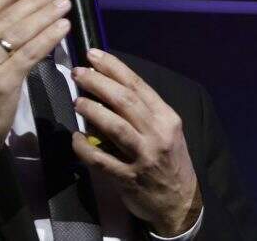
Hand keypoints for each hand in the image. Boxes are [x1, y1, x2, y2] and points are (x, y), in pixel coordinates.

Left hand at [71, 49, 200, 236]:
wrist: (180, 201)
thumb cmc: (169, 160)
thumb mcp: (167, 131)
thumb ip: (144, 113)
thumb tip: (109, 89)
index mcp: (167, 117)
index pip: (138, 85)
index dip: (114, 67)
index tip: (94, 55)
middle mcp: (157, 133)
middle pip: (125, 101)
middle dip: (99, 83)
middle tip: (79, 73)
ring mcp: (143, 156)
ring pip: (115, 126)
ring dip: (92, 110)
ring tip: (77, 100)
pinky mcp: (128, 178)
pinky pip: (101, 160)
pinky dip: (85, 147)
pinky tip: (76, 138)